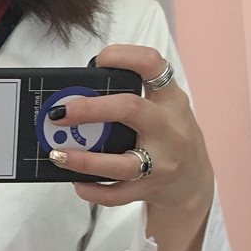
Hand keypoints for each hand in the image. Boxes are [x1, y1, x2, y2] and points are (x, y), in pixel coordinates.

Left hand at [47, 45, 213, 218]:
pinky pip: (117, 194)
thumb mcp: (164, 110)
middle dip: (90, 109)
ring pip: (120, 163)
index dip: (124, 56)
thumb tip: (75, 96)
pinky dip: (93, 190)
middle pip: (130, 109)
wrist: (193, 184)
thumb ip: (132, 99)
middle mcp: (169, 128)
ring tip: (57, 154)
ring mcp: (161, 162)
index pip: (153, 65)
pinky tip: (77, 183)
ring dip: (84, 160)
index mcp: (170, 100)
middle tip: (59, 112)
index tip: (98, 60)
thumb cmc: (168, 139)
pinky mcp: (150, 189)